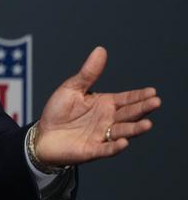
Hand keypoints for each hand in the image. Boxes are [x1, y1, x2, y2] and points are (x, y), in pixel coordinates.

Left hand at [34, 46, 160, 165]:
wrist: (43, 134)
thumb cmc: (58, 110)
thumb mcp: (72, 88)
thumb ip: (88, 73)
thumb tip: (101, 50)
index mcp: (104, 104)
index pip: (126, 99)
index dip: (139, 96)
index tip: (152, 92)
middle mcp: (107, 120)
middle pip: (129, 114)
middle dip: (142, 109)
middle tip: (156, 102)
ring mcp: (102, 135)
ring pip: (122, 131)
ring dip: (135, 129)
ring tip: (147, 124)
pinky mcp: (92, 149)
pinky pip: (106, 149)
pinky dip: (115, 146)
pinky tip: (123, 142)